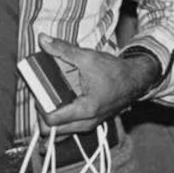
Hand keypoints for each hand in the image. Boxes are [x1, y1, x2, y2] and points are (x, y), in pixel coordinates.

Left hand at [36, 34, 156, 134]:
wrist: (135, 80)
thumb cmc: (114, 72)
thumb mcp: (87, 57)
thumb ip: (63, 50)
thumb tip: (44, 40)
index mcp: (85, 109)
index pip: (50, 120)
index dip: (39, 105)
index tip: (38, 90)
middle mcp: (86, 123)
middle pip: (51, 131)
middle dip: (42, 113)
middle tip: (41, 95)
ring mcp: (88, 126)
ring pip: (59, 132)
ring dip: (50, 117)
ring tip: (49, 97)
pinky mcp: (89, 123)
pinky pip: (68, 129)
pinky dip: (60, 118)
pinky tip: (59, 101)